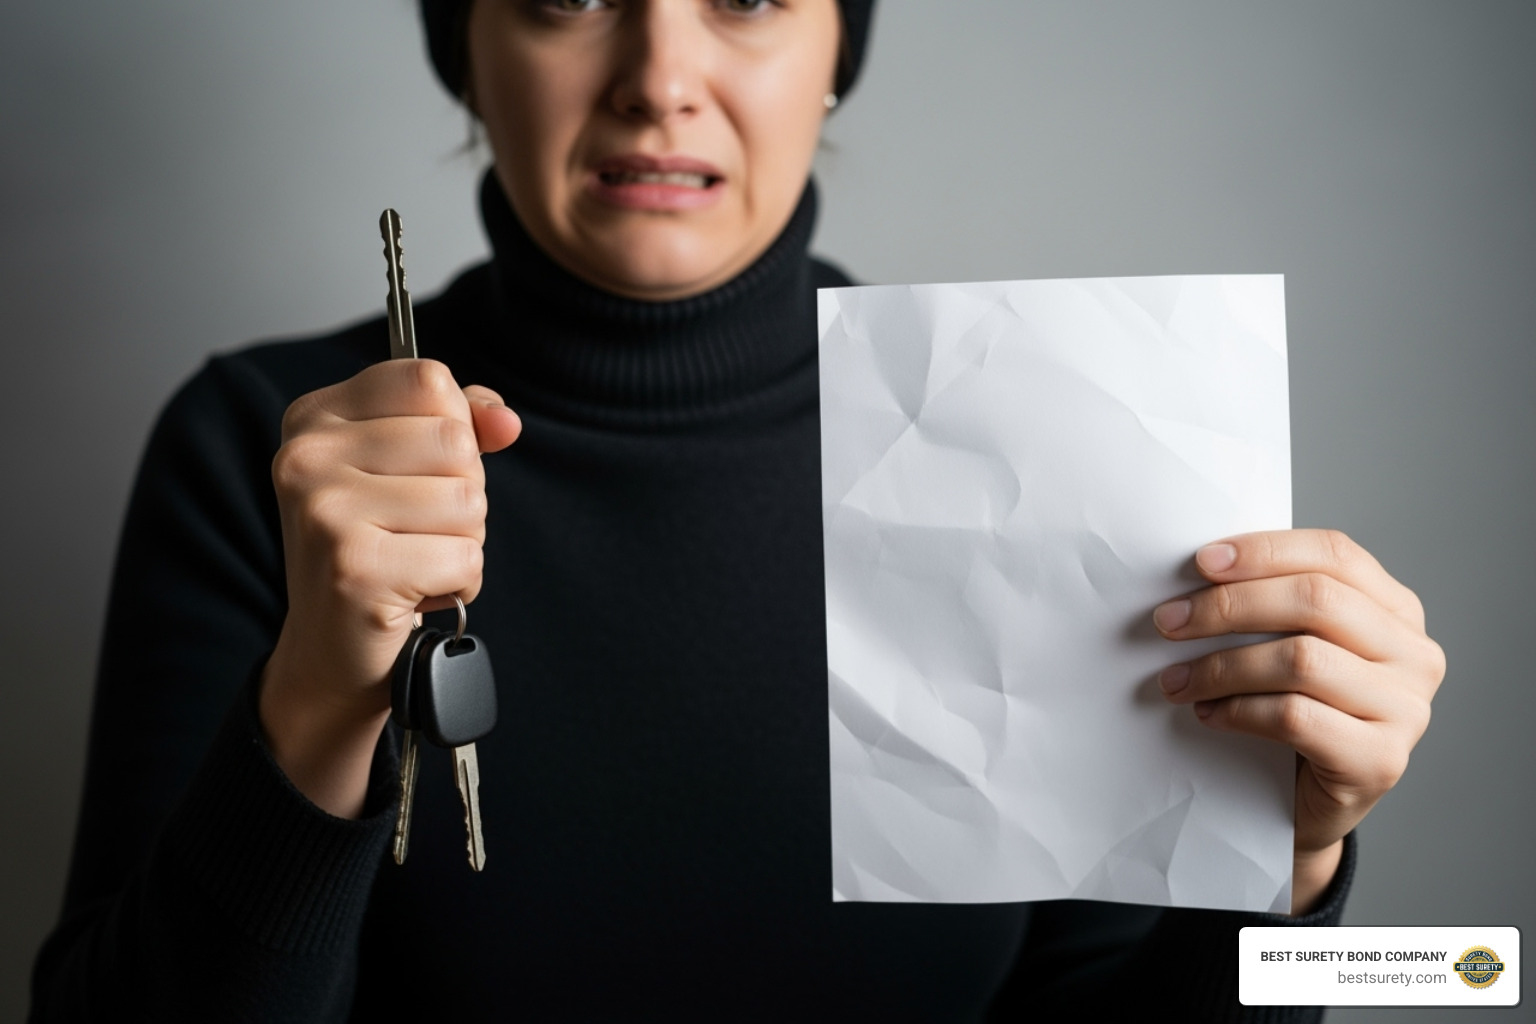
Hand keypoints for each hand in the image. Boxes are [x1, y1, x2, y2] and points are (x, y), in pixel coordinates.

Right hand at [259, 359, 520, 815]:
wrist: (333, 653)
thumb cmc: (377, 553)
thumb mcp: (413, 471)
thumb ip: (462, 423)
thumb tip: (505, 421)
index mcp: (316, 418)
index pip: (429, 380)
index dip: (456, 430)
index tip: (425, 470)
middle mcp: (306, 457)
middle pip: (456, 440)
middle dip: (462, 495)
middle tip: (416, 531)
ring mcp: (324, 513)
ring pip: (467, 500)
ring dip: (462, 542)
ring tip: (414, 561)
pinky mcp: (354, 569)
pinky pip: (465, 557)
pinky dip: (459, 583)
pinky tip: (414, 593)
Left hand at [1152, 529, 1443, 913]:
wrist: (1304, 804)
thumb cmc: (1293, 712)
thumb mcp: (1290, 645)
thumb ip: (1272, 605)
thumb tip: (1196, 572)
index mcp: (1396, 610)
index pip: (1334, 555)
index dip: (1265, 551)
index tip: (1200, 562)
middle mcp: (1414, 655)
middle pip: (1316, 601)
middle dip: (1229, 606)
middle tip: (1168, 622)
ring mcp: (1406, 710)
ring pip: (1302, 659)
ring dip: (1222, 665)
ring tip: (1175, 679)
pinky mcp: (1381, 760)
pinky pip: (1296, 717)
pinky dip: (1239, 711)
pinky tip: (1208, 714)